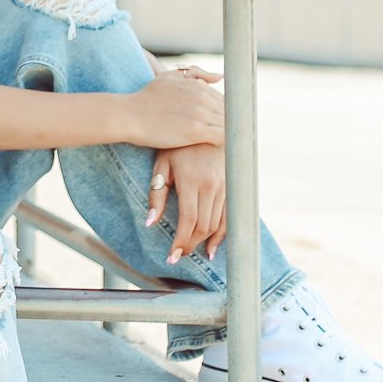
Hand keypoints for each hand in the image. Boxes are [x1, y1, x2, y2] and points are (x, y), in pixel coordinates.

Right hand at [119, 65, 223, 152]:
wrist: (129, 115)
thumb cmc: (146, 98)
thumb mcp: (169, 77)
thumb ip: (195, 74)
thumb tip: (220, 77)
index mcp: (198, 85)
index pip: (224, 100)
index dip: (223, 113)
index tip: (217, 124)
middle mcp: (202, 97)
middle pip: (229, 112)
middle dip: (229, 124)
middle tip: (225, 136)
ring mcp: (200, 114)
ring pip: (228, 125)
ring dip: (229, 134)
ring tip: (225, 144)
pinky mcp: (196, 131)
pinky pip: (222, 138)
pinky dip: (225, 143)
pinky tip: (219, 148)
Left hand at [146, 143, 226, 263]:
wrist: (205, 125)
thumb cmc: (176, 145)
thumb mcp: (161, 165)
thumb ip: (156, 195)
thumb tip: (149, 223)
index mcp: (192, 180)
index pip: (188, 220)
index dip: (181, 242)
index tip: (172, 256)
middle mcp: (212, 185)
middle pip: (203, 226)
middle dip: (190, 244)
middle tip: (178, 255)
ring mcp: (226, 186)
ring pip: (217, 224)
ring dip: (204, 242)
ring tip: (191, 252)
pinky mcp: (233, 187)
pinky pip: (229, 217)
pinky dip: (222, 235)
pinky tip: (212, 248)